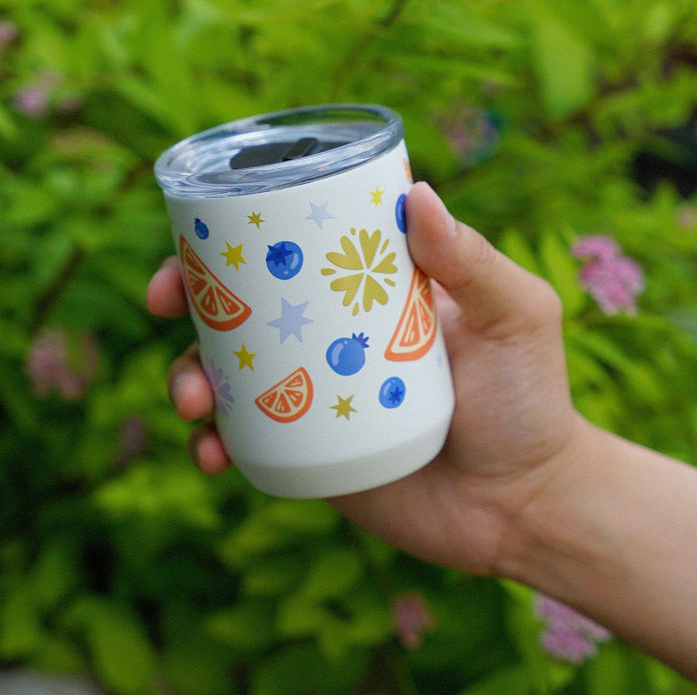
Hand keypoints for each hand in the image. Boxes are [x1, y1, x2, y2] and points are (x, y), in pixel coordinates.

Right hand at [146, 182, 586, 575]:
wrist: (524, 504)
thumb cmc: (530, 401)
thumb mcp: (517, 316)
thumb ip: (475, 261)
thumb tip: (417, 192)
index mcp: (369, 293)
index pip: (295, 250)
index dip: (237, 236)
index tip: (197, 236)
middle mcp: (333, 337)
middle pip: (243, 307)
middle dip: (190, 300)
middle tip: (166, 303)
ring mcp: (315, 395)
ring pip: (229, 373)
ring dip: (188, 374)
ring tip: (192, 398)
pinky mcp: (308, 452)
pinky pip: (244, 440)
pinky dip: (213, 443)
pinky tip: (210, 452)